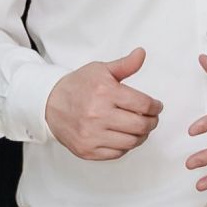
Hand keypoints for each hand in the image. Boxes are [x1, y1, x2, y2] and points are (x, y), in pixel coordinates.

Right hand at [46, 49, 162, 162]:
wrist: (49, 104)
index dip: (155, 106)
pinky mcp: (87, 150)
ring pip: (131, 142)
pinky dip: (125, 146)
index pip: (143, 104)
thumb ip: (124, 65)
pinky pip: (117, 153)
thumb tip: (141, 54)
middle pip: (141, 125)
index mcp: (104, 92)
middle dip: (152, 122)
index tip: (156, 107)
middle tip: (152, 118)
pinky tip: (123, 136)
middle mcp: (98, 115)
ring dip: (141, 136)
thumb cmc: (77, 86)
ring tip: (140, 128)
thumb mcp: (100, 70)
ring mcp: (91, 135)